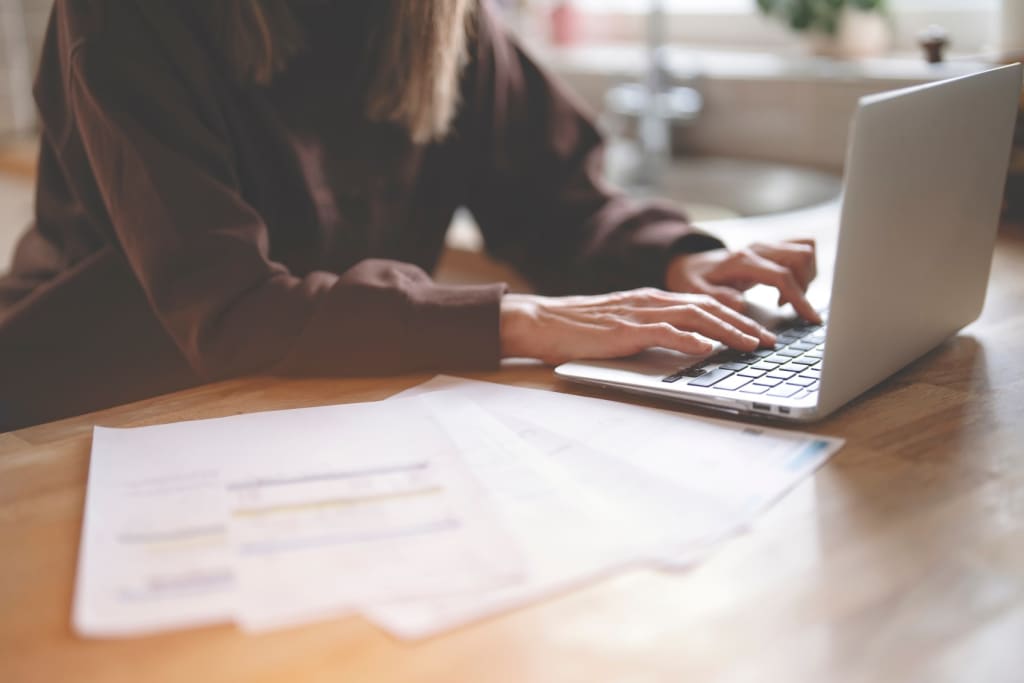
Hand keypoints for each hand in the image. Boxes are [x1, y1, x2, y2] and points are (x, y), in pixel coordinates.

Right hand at [500, 289, 776, 363]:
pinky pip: (664, 331)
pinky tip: (708, 348)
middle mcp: (651, 301)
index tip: (758, 333)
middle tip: (768, 342)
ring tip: (750, 345)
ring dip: (727, 331)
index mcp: (652, 300)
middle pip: (708, 308)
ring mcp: (639, 313)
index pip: (704, 305)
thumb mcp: (623, 327)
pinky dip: (689, 339)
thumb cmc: (578, 329)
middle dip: (743, 324)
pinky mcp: (625, 329)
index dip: (735, 318)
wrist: (543, 321)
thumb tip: (684, 347)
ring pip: (695, 317)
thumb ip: (652, 331)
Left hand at [665, 239, 819, 322]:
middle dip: (805, 285)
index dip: (799, 297)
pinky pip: (801, 248)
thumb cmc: (694, 280)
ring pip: (805, 249)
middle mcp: (757, 249)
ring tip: (785, 299)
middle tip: (789, 308)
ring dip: (806, 276)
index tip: (810, 318)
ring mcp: (766, 246)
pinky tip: (786, 288)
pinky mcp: (771, 248)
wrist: (690, 265)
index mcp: (742, 261)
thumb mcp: (696, 293)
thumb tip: (741, 305)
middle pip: (801, 255)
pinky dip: (803, 269)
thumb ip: (718, 298)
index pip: (781, 275)